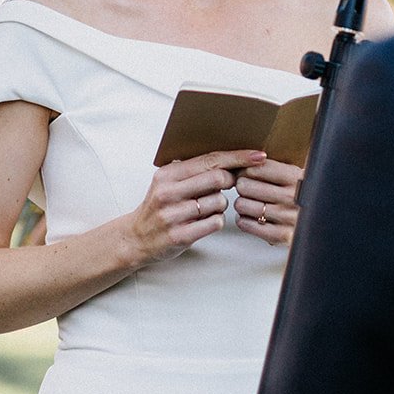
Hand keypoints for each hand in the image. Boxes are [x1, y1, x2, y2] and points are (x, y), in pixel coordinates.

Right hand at [126, 149, 264, 261]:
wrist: (135, 238)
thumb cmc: (159, 207)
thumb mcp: (168, 182)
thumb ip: (193, 170)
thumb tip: (230, 158)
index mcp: (167, 174)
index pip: (209, 159)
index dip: (237, 157)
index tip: (257, 155)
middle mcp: (168, 192)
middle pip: (217, 178)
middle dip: (230, 181)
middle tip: (226, 186)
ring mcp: (173, 215)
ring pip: (219, 202)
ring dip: (220, 205)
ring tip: (205, 208)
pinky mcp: (180, 236)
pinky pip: (215, 222)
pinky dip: (216, 220)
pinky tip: (204, 221)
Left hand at [234, 158, 303, 245]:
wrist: (322, 222)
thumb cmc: (304, 196)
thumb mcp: (298, 175)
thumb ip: (278, 166)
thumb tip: (253, 156)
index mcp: (295, 176)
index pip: (257, 167)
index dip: (246, 169)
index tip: (245, 172)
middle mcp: (292, 196)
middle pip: (245, 185)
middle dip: (242, 186)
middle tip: (245, 188)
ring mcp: (286, 217)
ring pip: (243, 205)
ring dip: (241, 203)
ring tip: (247, 202)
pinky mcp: (281, 236)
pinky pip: (247, 224)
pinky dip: (243, 220)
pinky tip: (248, 217)